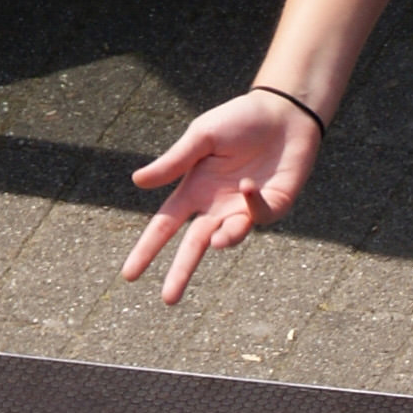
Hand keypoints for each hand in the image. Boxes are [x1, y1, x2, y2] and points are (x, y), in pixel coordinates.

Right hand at [120, 94, 322, 302]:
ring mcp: (245, 209)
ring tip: (214, 240)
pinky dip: (253, 204)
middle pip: (193, 246)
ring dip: (223, 240)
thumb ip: (174, 162)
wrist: (283, 112)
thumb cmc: (239, 120)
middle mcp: (217, 206)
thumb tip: (137, 182)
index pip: (164, 226)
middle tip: (168, 300)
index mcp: (194, 190)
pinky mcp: (273, 206)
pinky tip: (248, 184)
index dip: (147, 250)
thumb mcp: (201, 137)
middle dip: (181, 272)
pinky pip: (260, 215)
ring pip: (230, 237)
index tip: (129, 276)